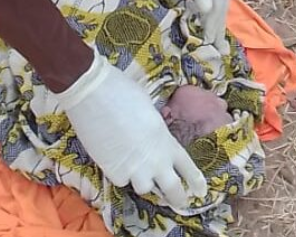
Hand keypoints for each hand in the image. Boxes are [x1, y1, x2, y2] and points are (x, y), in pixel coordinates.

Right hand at [54, 50, 207, 209]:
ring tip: (135, 167)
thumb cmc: (124, 92)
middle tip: (178, 201)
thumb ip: (155, 132)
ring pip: (144, 188)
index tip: (200, 191)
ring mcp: (135, 170)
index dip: (196, 181)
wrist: (95, 94)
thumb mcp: (149, 112)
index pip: (188, 168)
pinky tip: (113, 157)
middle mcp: (156, 160)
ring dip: (142, 180)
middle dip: (178, 198)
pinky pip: (121, 180)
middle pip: (173, 190)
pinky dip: (119, 172)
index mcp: (167, 141)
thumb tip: (151, 140)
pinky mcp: (114, 173)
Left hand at [161, 0, 232, 51]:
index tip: (212, 45)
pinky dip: (214, 1)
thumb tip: (209, 12)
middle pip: (223, 2)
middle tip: (220, 48)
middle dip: (219, 25)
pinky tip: (211, 10)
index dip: (214, 25)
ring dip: (217, 15)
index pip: (218, 5)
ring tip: (215, 35)